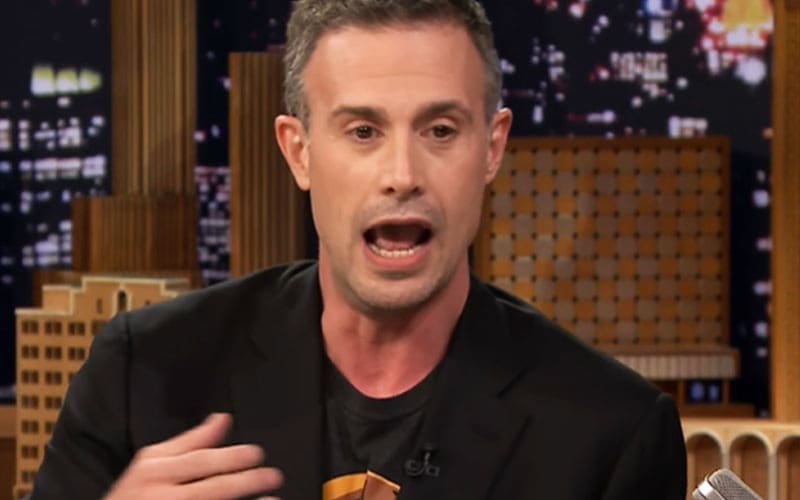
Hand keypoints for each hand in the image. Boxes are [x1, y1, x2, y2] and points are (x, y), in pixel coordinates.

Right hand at [105, 413, 282, 499]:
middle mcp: (160, 497)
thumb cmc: (131, 495)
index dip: (231, 458)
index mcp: (154, 472)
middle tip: (274, 476)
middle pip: (211, 489)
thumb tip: (224, 418)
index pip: (199, 462)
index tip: (258, 454)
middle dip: (246, 481)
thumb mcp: (151, 463)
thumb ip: (189, 441)